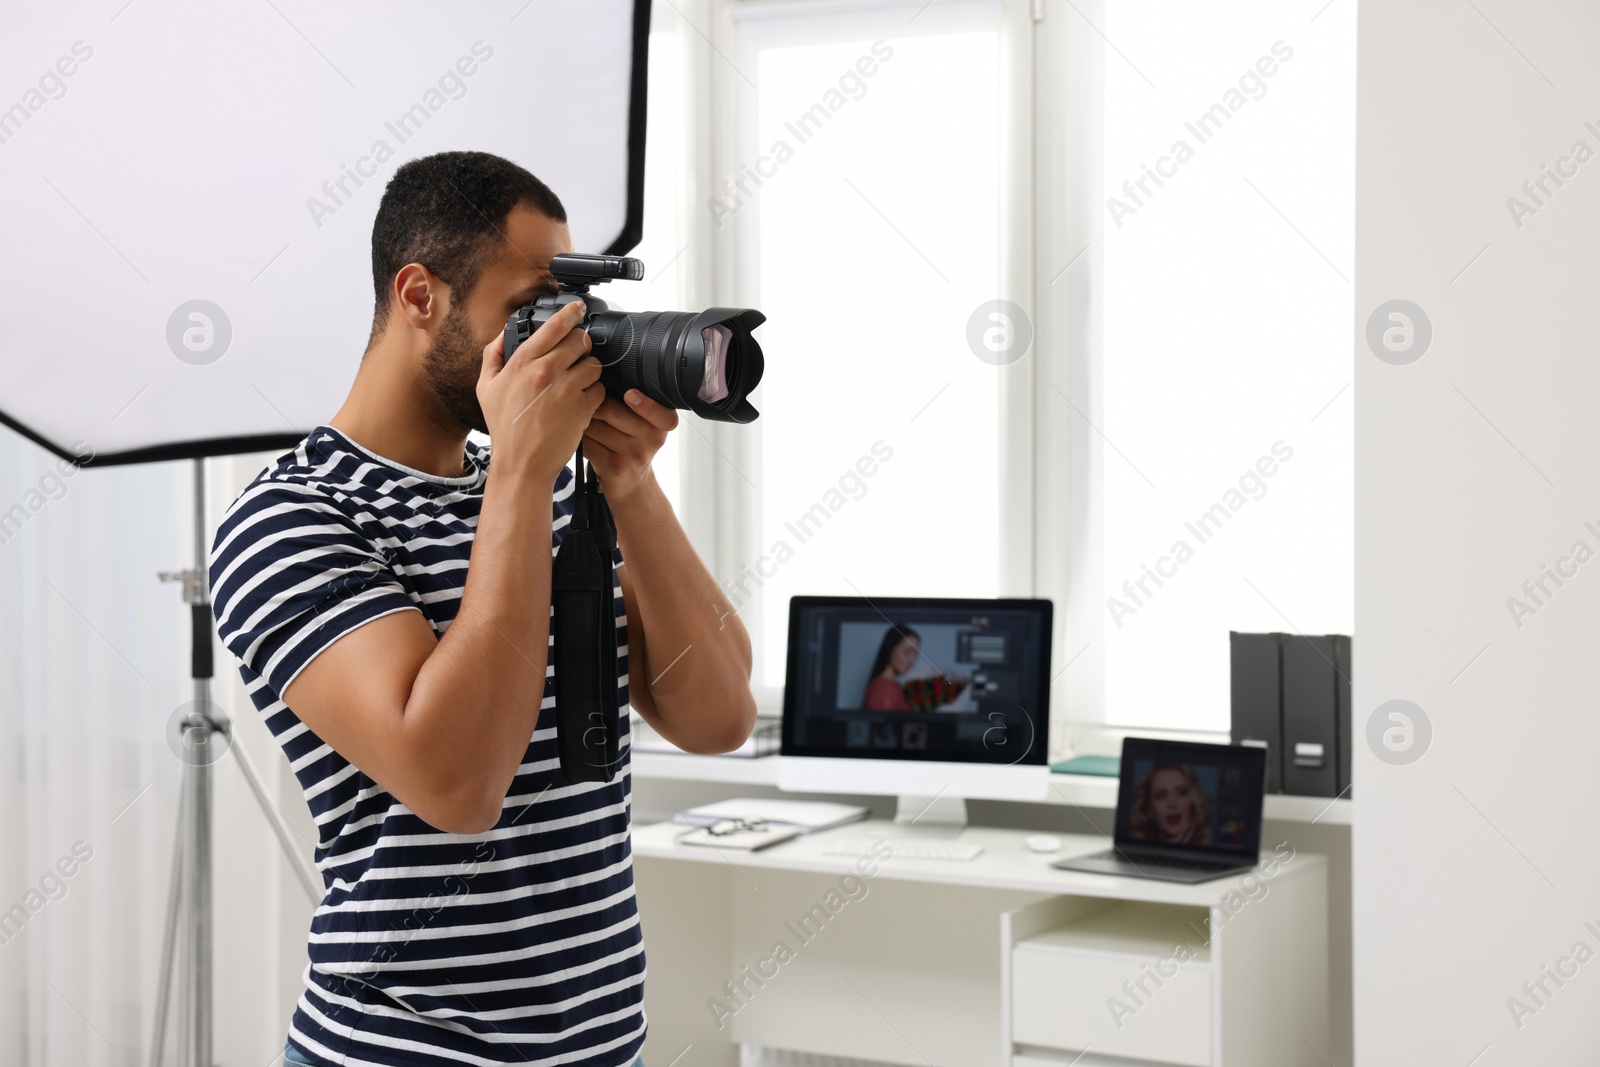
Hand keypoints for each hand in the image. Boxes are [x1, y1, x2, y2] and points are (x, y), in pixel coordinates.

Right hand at [476, 300, 603, 485]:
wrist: (522, 463)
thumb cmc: (505, 428)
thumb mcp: (486, 388)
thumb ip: (492, 356)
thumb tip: (502, 334)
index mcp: (522, 363)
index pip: (554, 325)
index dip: (571, 312)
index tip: (579, 307)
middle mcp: (545, 371)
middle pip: (580, 340)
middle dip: (581, 346)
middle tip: (576, 356)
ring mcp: (566, 389)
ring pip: (593, 363)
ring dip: (589, 370)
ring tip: (577, 383)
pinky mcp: (582, 408)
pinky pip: (600, 388)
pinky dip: (595, 394)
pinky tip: (582, 402)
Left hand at [581, 389, 678, 502]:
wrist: (632, 484)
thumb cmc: (633, 445)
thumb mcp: (646, 426)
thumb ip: (634, 404)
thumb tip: (600, 379)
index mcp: (662, 425)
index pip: (659, 411)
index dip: (644, 403)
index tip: (630, 395)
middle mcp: (652, 440)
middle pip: (611, 410)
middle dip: (593, 404)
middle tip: (588, 404)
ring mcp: (634, 455)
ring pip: (595, 425)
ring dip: (583, 421)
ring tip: (585, 422)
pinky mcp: (614, 467)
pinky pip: (587, 442)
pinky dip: (580, 437)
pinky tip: (582, 438)